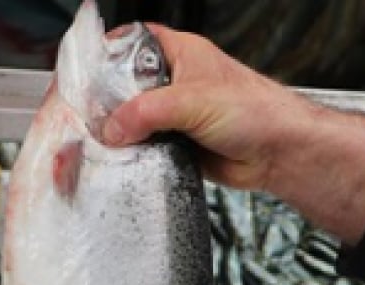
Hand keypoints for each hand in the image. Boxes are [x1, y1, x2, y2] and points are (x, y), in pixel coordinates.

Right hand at [101, 24, 364, 244]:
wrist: (280, 153)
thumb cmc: (255, 112)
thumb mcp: (192, 101)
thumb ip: (146, 112)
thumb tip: (112, 128)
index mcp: (180, 53)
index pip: (132, 43)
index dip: (107, 55)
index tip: (84, 73)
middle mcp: (175, 82)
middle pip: (126, 88)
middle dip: (109, 103)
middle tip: (90, 117)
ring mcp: (176, 115)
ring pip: (134, 122)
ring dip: (123, 134)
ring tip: (106, 142)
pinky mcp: (178, 145)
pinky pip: (147, 148)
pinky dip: (136, 156)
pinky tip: (128, 160)